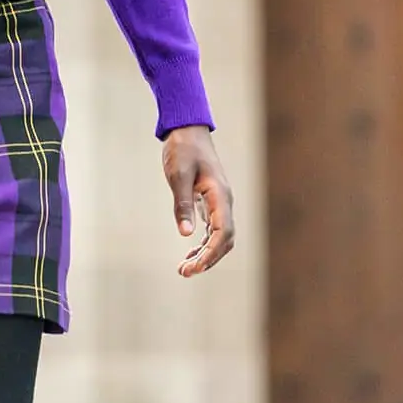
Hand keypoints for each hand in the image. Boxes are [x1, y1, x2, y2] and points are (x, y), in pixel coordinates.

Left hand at [161, 126, 234, 277]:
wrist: (187, 130)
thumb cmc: (182, 150)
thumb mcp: (178, 176)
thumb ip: (182, 204)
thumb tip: (185, 234)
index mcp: (220, 196)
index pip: (223, 233)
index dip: (211, 253)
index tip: (194, 267)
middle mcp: (224, 202)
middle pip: (224, 240)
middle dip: (208, 259)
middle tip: (185, 272)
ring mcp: (219, 202)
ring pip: (220, 237)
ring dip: (206, 254)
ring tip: (185, 269)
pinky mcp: (210, 202)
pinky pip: (213, 229)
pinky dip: (204, 243)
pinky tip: (191, 253)